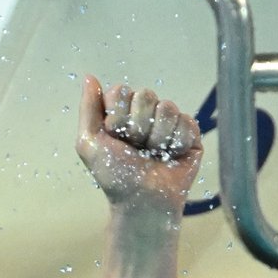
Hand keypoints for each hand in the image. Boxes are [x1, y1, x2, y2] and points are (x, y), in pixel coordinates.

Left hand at [75, 75, 202, 212]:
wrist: (143, 201)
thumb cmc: (115, 177)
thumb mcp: (90, 143)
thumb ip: (88, 109)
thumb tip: (89, 76)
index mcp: (121, 114)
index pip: (121, 91)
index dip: (118, 115)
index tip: (115, 137)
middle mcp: (145, 115)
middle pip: (146, 95)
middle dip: (138, 126)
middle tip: (135, 148)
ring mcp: (168, 123)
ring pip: (168, 107)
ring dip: (157, 137)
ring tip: (153, 155)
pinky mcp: (189, 134)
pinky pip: (186, 122)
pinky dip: (175, 143)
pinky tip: (170, 157)